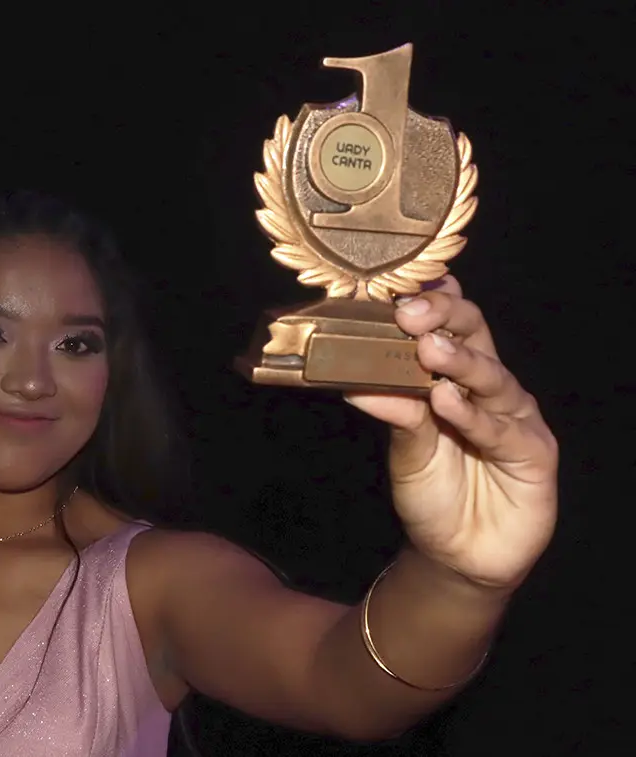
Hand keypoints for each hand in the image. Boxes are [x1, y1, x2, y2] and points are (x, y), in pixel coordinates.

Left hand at [344, 276, 557, 590]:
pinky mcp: (534, 451)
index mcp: (457, 374)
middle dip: (444, 317)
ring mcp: (515, 416)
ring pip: (490, 377)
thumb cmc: (434, 492)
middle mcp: (489, 386)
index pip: (449, 323)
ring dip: (459, 362)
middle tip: (409, 312)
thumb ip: (393, 411)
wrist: (459, 554)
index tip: (396, 289)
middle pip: (475, 335)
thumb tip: (353, 380)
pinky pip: (500, 429)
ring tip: (429, 351)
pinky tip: (447, 401)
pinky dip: (472, 414)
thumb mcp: (406, 449)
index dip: (430, 301)